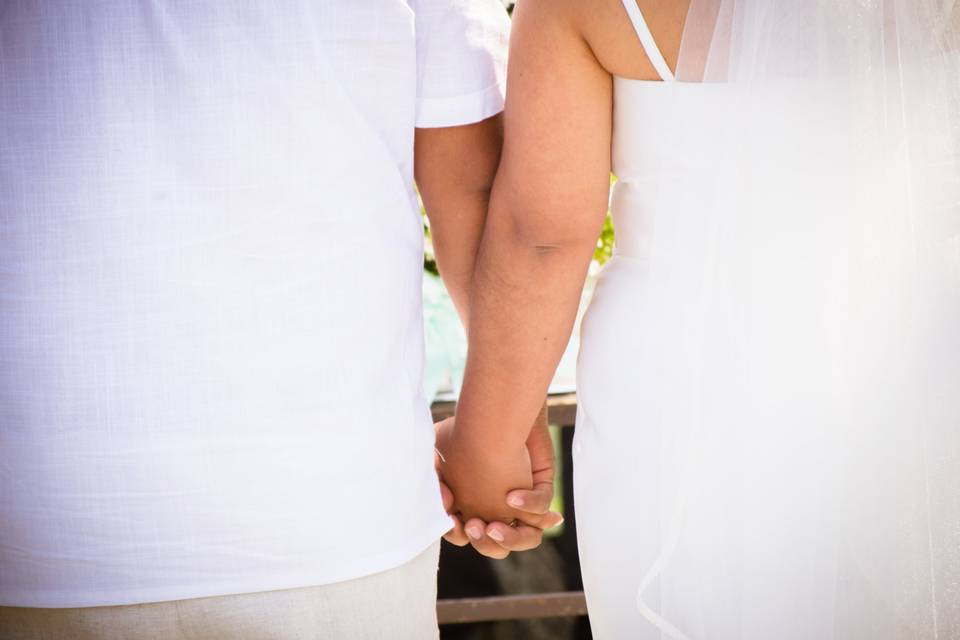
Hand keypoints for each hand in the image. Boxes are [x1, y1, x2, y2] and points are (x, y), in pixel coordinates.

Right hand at [436, 406, 562, 558]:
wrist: (497, 411)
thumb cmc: (464, 431)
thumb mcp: (437, 452)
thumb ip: (429, 474)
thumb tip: (436, 500)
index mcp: (474, 510)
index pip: (468, 537)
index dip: (460, 534)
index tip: (452, 521)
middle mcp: (500, 512)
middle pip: (496, 546)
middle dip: (484, 541)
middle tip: (473, 525)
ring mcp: (522, 505)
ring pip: (525, 537)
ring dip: (509, 537)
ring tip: (494, 525)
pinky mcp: (539, 490)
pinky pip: (538, 508)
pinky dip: (528, 505)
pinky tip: (513, 496)